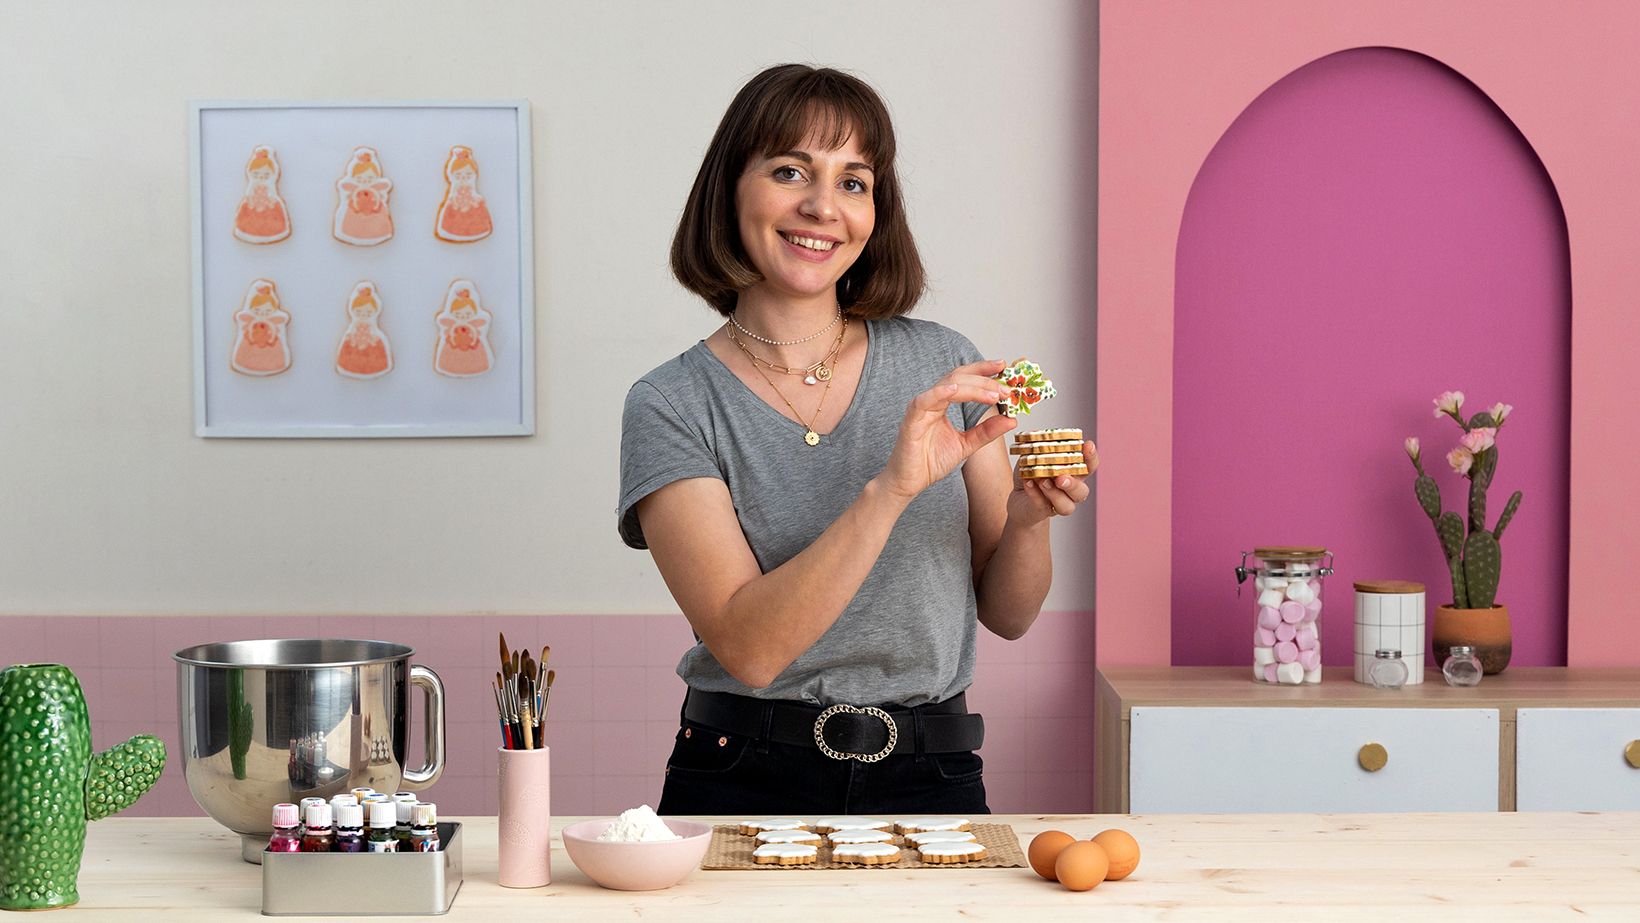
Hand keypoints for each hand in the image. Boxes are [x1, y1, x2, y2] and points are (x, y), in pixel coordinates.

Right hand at [877, 359, 1016, 500]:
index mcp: (942, 403)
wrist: (909, 482)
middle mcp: (932, 401)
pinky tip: (955, 389)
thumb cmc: (930, 462)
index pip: (964, 379)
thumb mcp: (966, 445)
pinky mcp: (911, 420)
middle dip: (984, 379)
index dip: (983, 370)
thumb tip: (1011, 419)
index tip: (1003, 367)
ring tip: (994, 394)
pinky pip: (924, 401)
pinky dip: (940, 392)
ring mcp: (921, 408)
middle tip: (1005, 387)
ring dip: (973, 387)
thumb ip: (986, 432)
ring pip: (947, 386)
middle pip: (958, 377)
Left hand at [1008, 440, 1097, 524]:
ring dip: (1055, 493)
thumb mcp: (1032, 457)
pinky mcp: (1043, 512)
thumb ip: (1036, 446)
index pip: (1089, 466)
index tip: (1088, 445)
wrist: (1018, 500)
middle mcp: (1071, 491)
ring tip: (1043, 481)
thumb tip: (1035, 431)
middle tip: (1061, 477)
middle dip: (1072, 484)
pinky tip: (1028, 484)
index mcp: (1074, 473)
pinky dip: (1035, 494)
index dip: (1091, 457)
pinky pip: (1042, 506)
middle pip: (1081, 491)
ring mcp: (1058, 504)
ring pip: (1066, 506)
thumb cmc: (1032, 476)